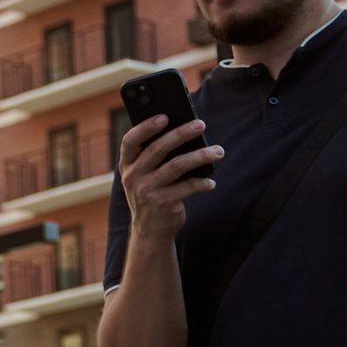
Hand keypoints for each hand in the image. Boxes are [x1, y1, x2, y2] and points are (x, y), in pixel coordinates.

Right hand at [116, 112, 223, 244]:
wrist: (149, 231)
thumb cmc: (152, 194)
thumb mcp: (145, 176)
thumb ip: (155, 157)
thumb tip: (185, 131)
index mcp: (127, 165)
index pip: (130, 141)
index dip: (145, 127)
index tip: (165, 116)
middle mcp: (133, 177)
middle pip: (158, 149)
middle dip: (181, 134)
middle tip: (201, 125)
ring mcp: (146, 191)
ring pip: (177, 165)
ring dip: (201, 156)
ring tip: (218, 151)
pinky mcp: (162, 204)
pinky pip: (188, 187)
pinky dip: (203, 183)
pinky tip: (210, 182)